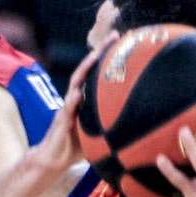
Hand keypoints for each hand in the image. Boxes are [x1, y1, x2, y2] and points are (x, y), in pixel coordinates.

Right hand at [35, 34, 117, 175]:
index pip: (98, 72)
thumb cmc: (77, 146)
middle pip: (87, 69)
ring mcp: (67, 108)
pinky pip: (67, 109)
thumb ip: (114, 122)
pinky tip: (77, 93)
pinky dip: (72, 100)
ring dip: (84, 68)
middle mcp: (76, 98)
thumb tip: (141, 122)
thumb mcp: (100, 131)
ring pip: (75, 83)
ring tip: (94, 55)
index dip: (109, 56)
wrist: (54, 160)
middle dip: (99, 51)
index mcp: (86, 98)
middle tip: (114, 36)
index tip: (126, 39)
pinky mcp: (61, 122)